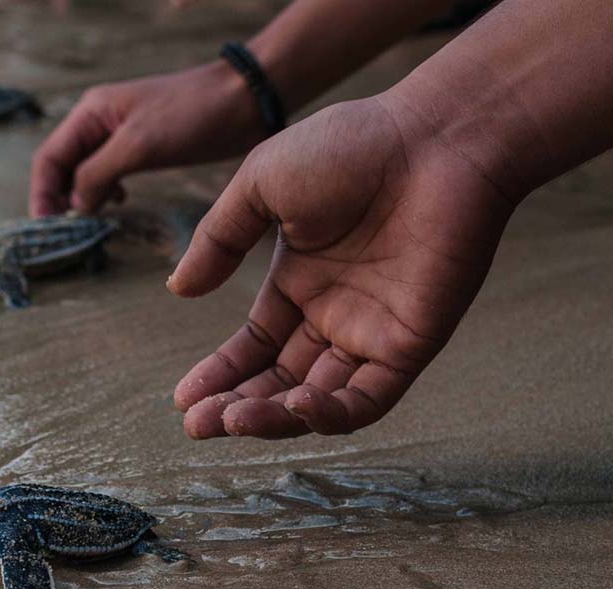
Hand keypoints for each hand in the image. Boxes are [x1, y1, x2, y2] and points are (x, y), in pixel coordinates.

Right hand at [29, 62, 267, 216]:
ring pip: (85, 170)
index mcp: (91, 112)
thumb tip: (75, 204)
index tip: (46, 228)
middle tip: (63, 234)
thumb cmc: (192, 115)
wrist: (245, 100)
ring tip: (87, 222)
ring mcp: (121, 133)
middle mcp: (100, 121)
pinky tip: (119, 202)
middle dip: (58, 198)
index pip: (50, 158)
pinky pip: (110, 171)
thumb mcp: (139, 145)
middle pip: (63, 165)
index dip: (42, 194)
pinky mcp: (143, 146)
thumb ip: (99, 174)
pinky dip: (105, 190)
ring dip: (81, 196)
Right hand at [169, 97, 516, 438]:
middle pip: (278, 381)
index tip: (182, 400)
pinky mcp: (411, 343)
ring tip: (231, 422)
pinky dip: (331, 415)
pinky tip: (294, 405)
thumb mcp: (261, 184)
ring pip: (317, 400)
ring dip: (273, 419)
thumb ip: (219, 238)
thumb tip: (178, 289)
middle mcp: (334, 314)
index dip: (219, 375)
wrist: (434, 138)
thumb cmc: (352, 147)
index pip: (254, 346)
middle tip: (198, 425)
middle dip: (236, 407)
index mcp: (299, 281)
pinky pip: (368, 399)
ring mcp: (372, 332)